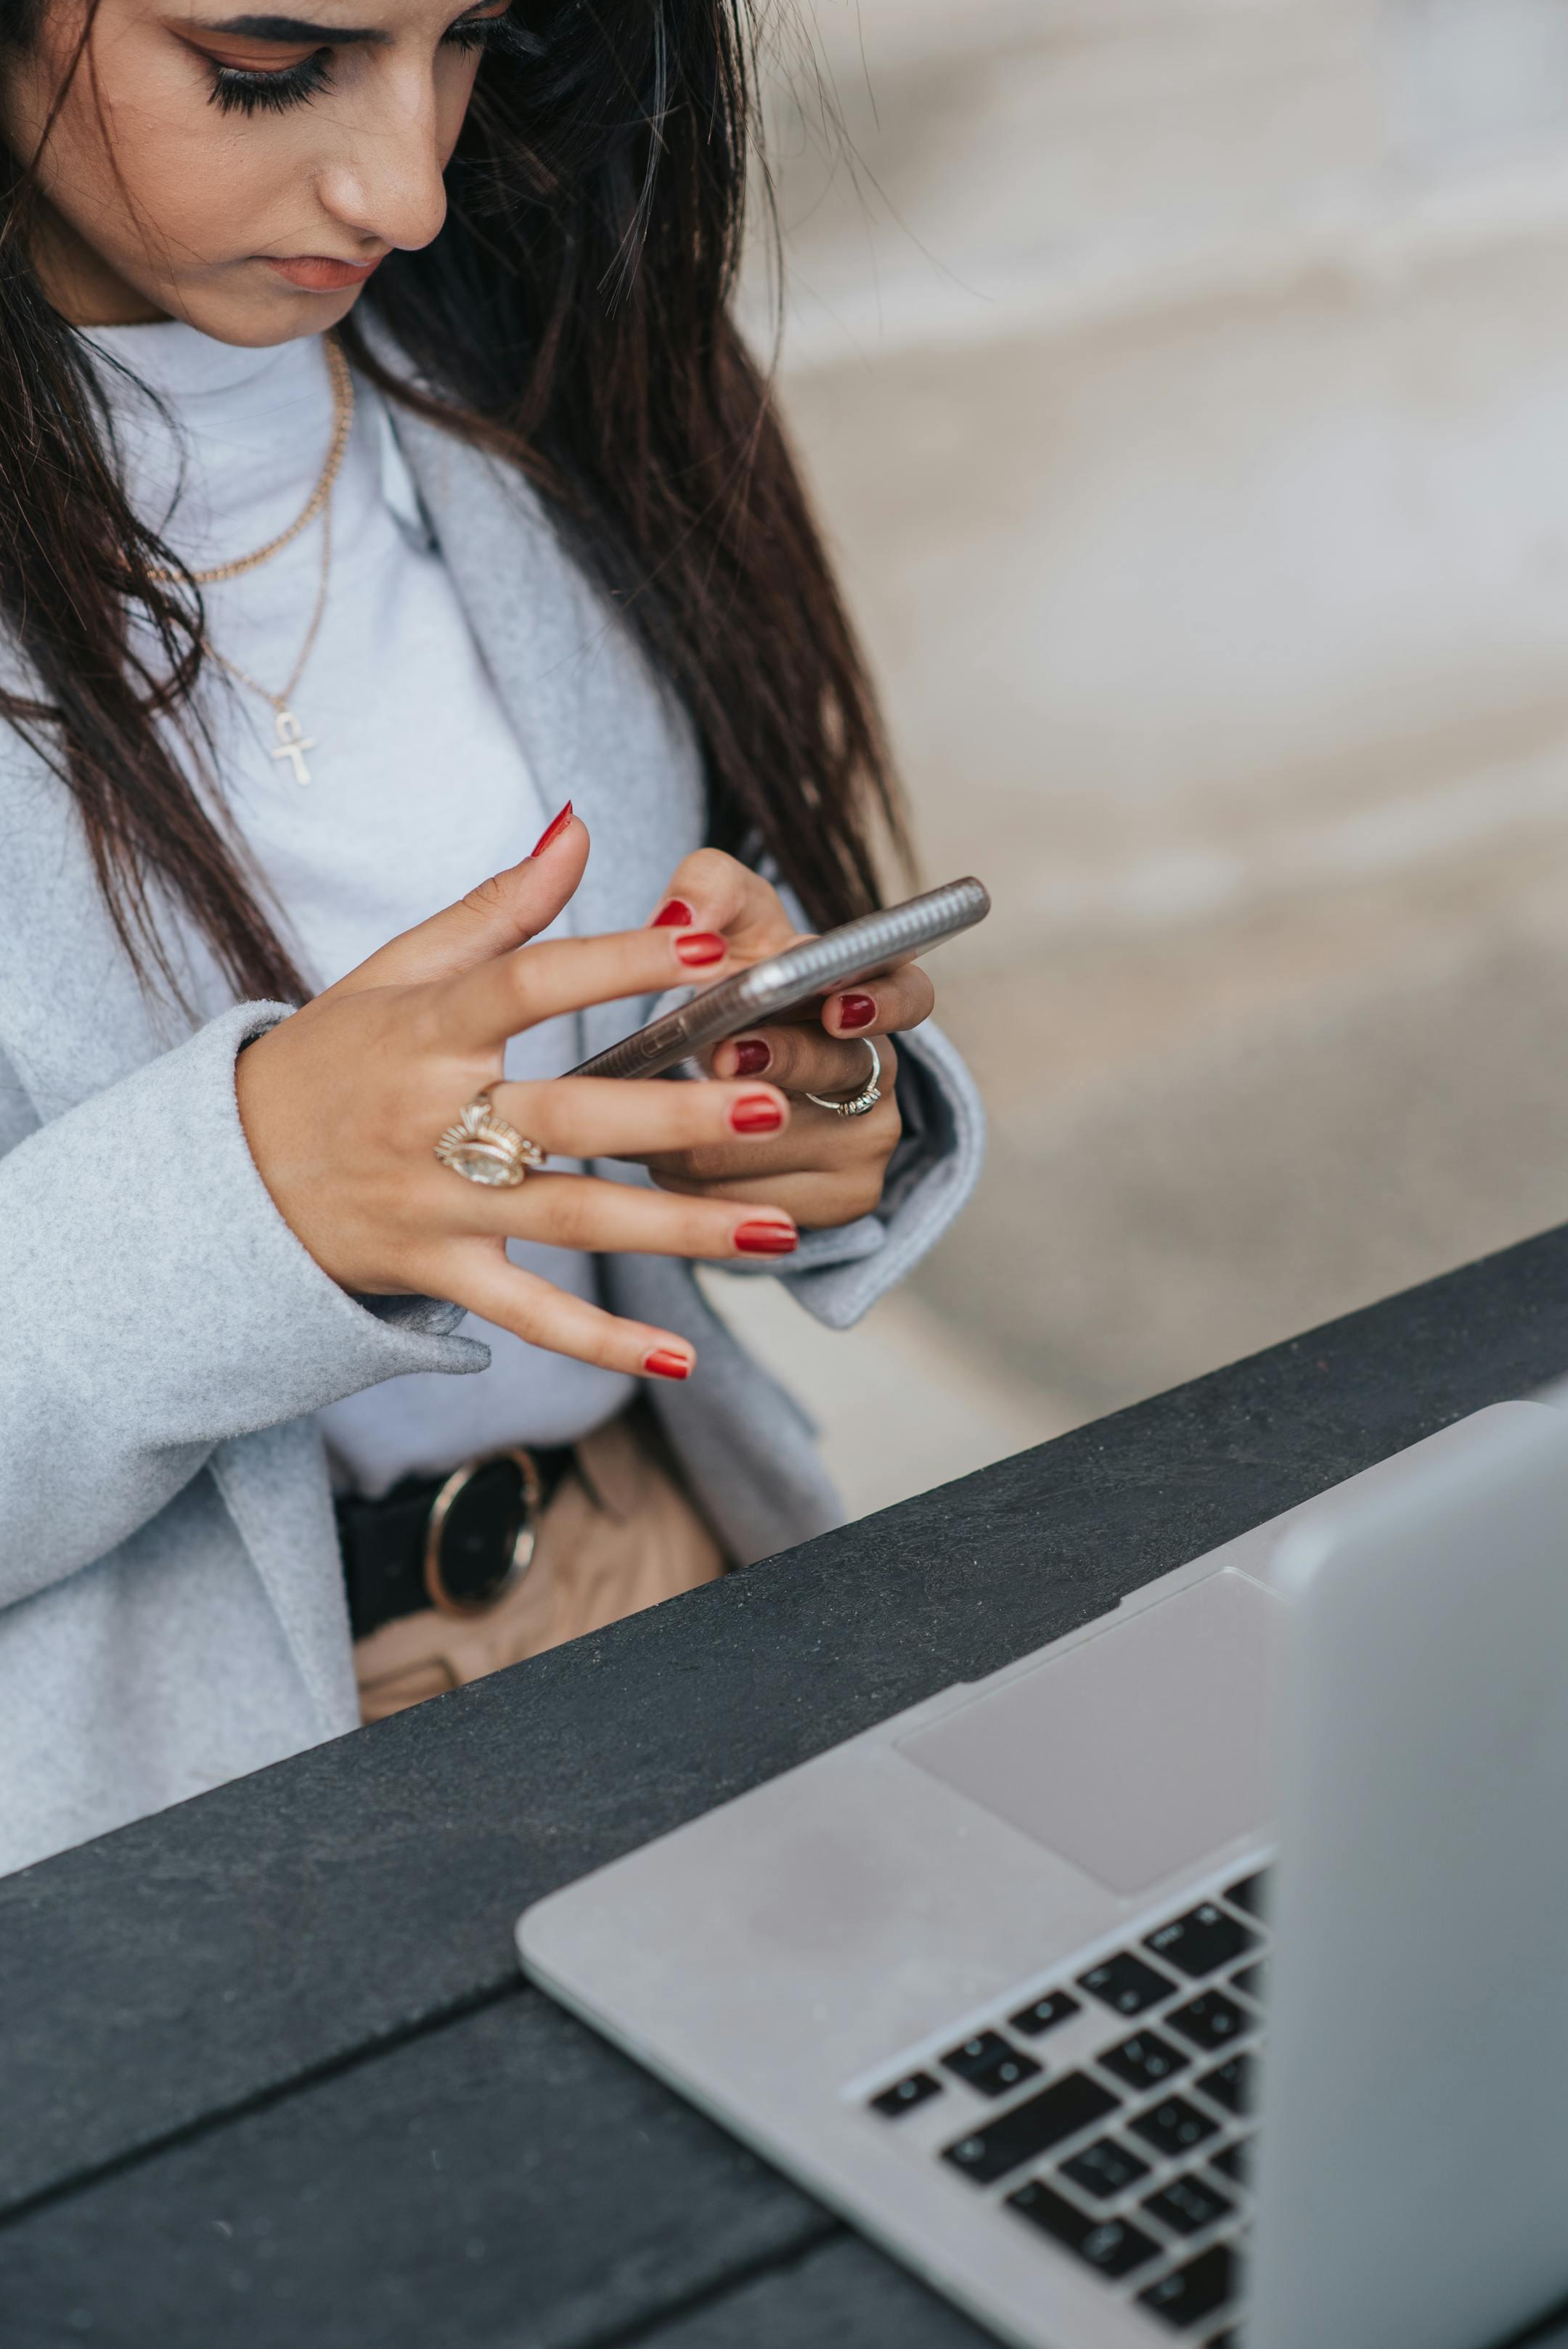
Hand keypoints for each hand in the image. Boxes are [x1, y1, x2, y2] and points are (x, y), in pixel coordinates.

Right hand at [234, 815, 798, 1379]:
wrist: (225, 1178)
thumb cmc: (327, 1062)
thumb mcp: (391, 973)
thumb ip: (496, 907)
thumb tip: (578, 826)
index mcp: (426, 1030)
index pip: (530, 985)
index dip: (619, 965)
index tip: (709, 953)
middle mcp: (432, 1120)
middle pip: (569, 1118)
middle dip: (674, 1115)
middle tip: (770, 1103)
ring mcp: (436, 1205)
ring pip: (573, 1220)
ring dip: (680, 1228)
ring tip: (781, 1228)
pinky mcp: (437, 1272)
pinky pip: (530, 1313)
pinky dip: (603, 1342)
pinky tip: (685, 1355)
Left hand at [633, 850, 934, 1229]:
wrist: (736, 1077)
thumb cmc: (738, 985)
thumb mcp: (729, 924)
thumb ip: (708, 889)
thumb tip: (679, 918)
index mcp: (871, 993)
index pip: (910, 994)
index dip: (882, 1002)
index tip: (837, 1007)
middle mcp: (882, 1071)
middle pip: (827, 1073)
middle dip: (769, 1063)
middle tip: (720, 1054)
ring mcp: (868, 1144)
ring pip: (767, 1144)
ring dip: (692, 1126)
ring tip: (646, 1104)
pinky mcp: (843, 1203)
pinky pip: (745, 1199)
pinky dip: (687, 1176)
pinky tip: (664, 1151)